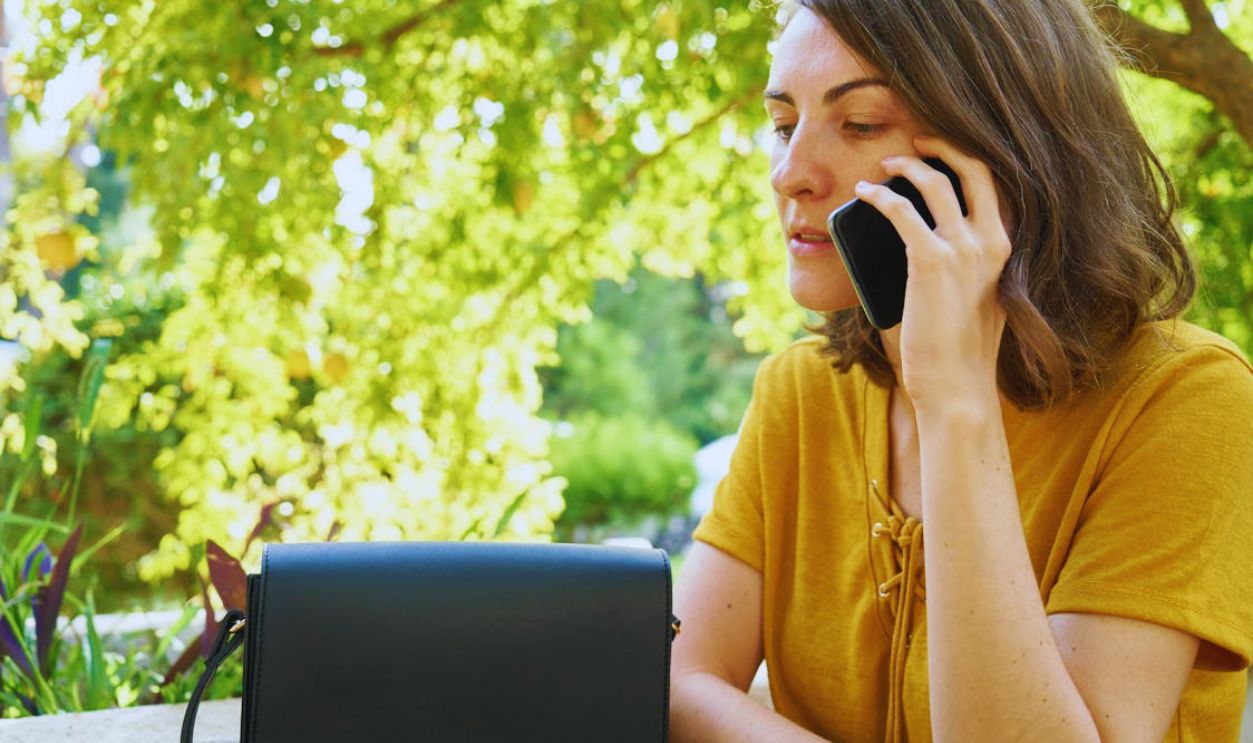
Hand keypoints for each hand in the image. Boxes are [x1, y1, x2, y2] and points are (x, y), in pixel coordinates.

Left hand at [852, 136, 1009, 412]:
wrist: (957, 387)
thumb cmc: (957, 352)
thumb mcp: (972, 299)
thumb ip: (958, 268)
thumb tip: (916, 241)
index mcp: (1005, 251)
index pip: (996, 188)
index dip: (970, 161)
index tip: (945, 150)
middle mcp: (991, 243)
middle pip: (975, 170)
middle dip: (946, 146)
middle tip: (920, 138)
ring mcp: (964, 250)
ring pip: (936, 184)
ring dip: (907, 166)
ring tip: (885, 164)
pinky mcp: (932, 261)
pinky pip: (901, 212)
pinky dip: (880, 197)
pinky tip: (864, 194)